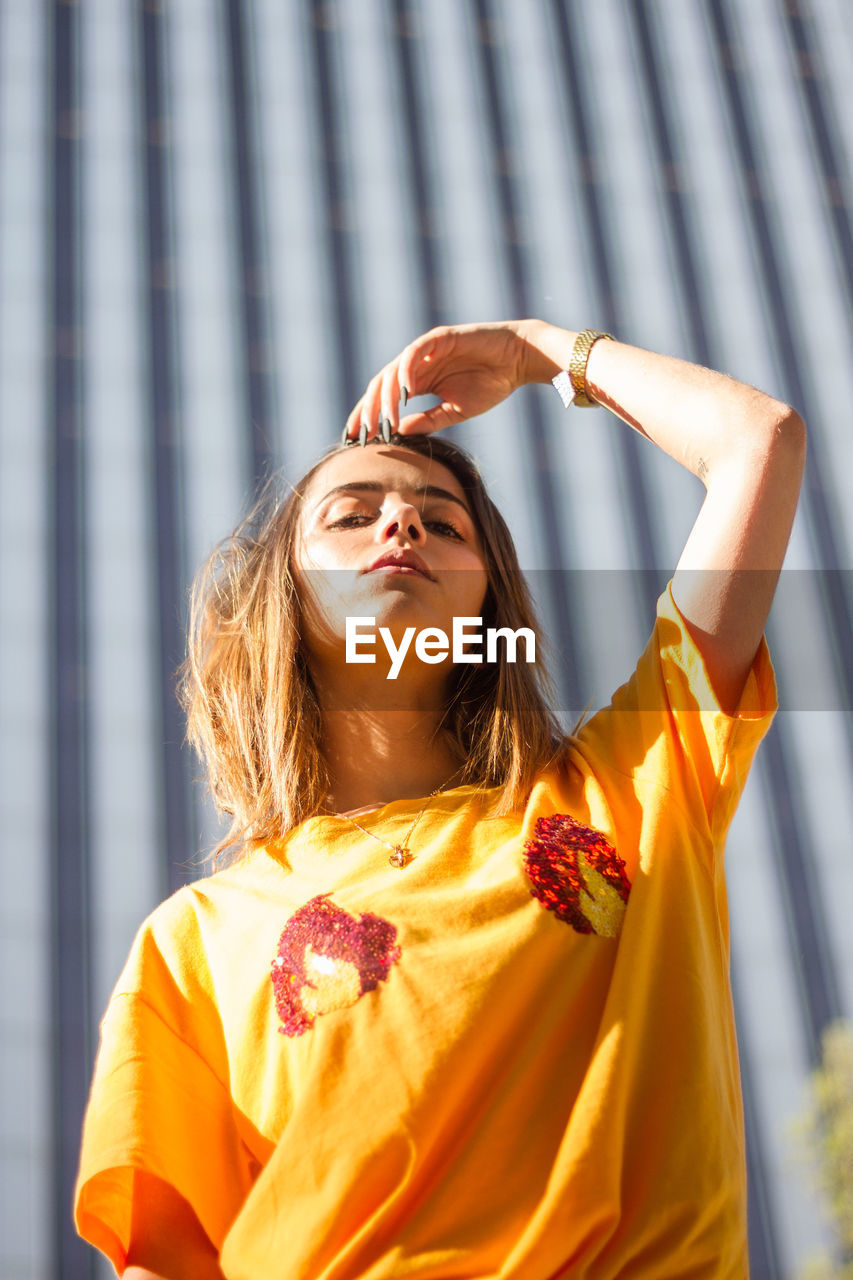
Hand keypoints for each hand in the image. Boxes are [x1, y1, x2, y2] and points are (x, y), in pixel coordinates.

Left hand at [344, 320, 551, 440]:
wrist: (517, 360)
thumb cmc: (491, 384)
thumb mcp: (455, 411)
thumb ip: (427, 421)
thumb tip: (398, 432)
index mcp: (418, 381)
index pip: (384, 400)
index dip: (368, 418)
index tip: (356, 440)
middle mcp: (416, 366)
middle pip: (380, 387)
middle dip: (367, 411)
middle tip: (361, 435)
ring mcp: (425, 350)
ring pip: (392, 372)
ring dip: (384, 399)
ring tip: (383, 422)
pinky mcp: (438, 338)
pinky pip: (413, 355)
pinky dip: (405, 373)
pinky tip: (404, 395)